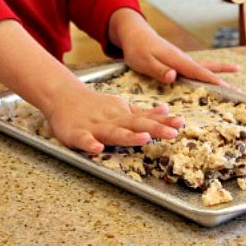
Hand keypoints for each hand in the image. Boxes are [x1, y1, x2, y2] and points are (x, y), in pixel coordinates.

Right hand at [44, 84, 183, 153]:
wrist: (64, 97)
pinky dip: (89, 144)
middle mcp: (112, 120)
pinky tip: (97, 149)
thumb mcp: (122, 107)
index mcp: (124, 116)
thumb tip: (166, 110)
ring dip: (128, 136)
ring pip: (113, 132)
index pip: (146, 119)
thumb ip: (143, 113)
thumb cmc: (96, 106)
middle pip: (135, 125)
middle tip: (173, 133)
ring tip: (144, 139)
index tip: (181, 124)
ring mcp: (94, 127)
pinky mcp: (76, 133)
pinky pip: (83, 140)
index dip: (164, 122)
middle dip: (155, 129)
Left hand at [109, 8, 238, 87]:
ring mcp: (183, 60)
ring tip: (236, 78)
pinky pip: (197, 69)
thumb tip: (174, 77)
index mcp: (176, 60)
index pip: (197, 72)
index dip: (211, 80)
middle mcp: (183, 59)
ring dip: (220, 74)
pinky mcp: (179, 62)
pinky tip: (215, 77)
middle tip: (238, 89)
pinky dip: (210, 72)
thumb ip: (159, 70)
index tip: (225, 87)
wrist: (135, 33)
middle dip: (222, 79)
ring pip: (204, 68)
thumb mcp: (143, 61)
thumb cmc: (137, 48)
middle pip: (206, 70)